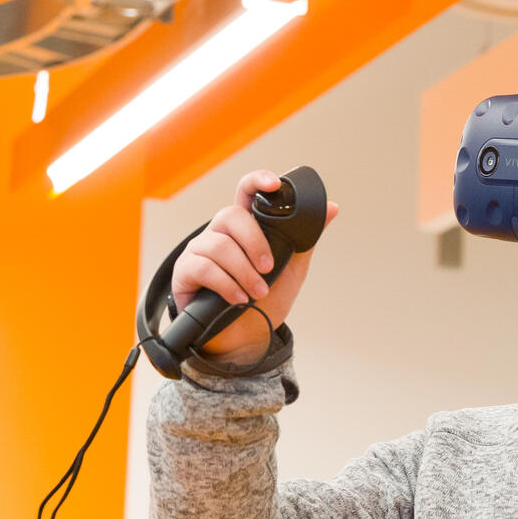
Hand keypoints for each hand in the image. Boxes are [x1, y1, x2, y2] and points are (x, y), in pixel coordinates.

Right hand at [171, 168, 339, 364]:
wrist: (248, 337)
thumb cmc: (267, 299)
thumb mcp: (292, 268)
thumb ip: (306, 237)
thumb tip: (332, 208)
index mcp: (246, 227)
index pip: (246, 191)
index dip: (257, 181)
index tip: (273, 184)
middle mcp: (220, 233)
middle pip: (231, 216)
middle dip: (255, 243)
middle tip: (268, 269)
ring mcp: (200, 250)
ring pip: (219, 245)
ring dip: (244, 272)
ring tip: (257, 292)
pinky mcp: (185, 272)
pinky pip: (204, 267)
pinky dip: (226, 284)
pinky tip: (238, 298)